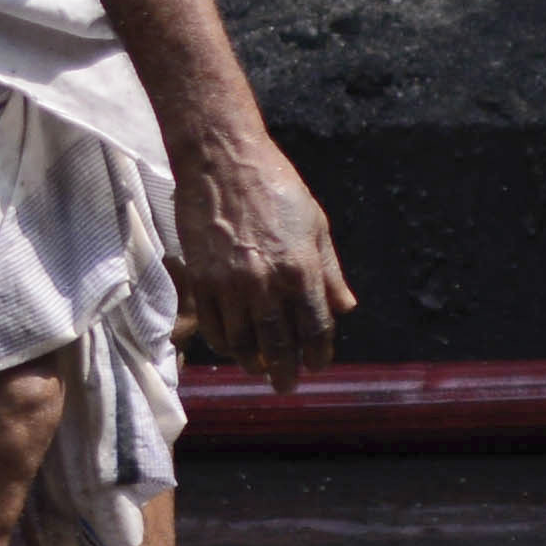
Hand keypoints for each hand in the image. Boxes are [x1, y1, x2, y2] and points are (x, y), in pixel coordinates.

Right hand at [173, 114, 351, 383]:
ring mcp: (230, 284)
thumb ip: (329, 271)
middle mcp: (265, 283)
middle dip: (285, 370)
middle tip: (286, 385)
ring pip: (242, 342)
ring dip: (253, 361)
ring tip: (259, 369)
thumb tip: (345, 308)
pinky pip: (213, 326)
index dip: (318, 352)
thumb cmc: (274, 186)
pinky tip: (233, 346)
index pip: (314, 327)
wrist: (221, 160)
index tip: (318, 363)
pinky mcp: (201, 280)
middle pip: (278, 343)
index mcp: (300, 268)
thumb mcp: (315, 224)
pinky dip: (224, 344)